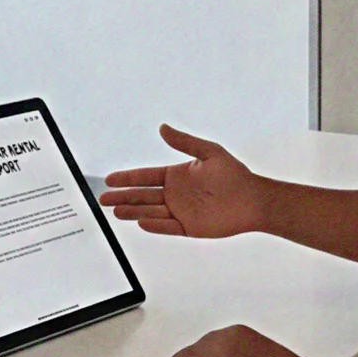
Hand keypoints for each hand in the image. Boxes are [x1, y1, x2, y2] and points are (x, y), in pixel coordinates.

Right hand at [101, 125, 268, 237]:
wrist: (254, 200)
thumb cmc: (235, 175)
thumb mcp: (209, 152)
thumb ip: (184, 142)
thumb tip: (162, 128)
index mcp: (176, 176)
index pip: (146, 177)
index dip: (128, 178)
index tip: (110, 179)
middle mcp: (175, 195)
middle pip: (143, 196)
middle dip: (123, 197)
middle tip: (103, 198)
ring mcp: (180, 212)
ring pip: (151, 212)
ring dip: (133, 211)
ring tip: (115, 211)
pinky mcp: (189, 228)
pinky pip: (167, 227)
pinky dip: (154, 225)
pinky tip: (140, 222)